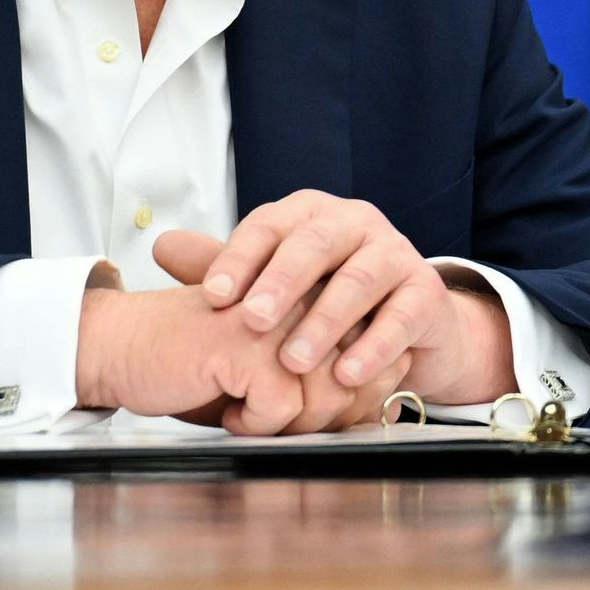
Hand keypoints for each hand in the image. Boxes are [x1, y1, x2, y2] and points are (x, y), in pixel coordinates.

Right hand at [73, 282, 353, 429]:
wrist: (125, 348)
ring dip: (291, 424)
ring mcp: (277, 316)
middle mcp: (305, 294)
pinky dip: (255, 423)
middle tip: (276, 418)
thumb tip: (387, 401)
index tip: (308, 411)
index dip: (352, 401)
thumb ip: (334, 378)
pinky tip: (229, 409)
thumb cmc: (201, 364)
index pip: (374, 355)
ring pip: (328, 393)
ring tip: (253, 412)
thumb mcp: (279, 372)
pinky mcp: (245, 342)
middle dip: (323, 419)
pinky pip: (281, 405)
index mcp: (317, 292)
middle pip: (355, 379)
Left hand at [199, 191, 518, 412]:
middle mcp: (354, 223)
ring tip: (294, 360)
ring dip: (324, 322)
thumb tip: (161, 246)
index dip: (238, 259)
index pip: (269, 225)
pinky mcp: (427, 293)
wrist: (408, 326)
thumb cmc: (328, 301)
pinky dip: (373, 347)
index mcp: (310, 215)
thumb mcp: (275, 286)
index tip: (211, 298)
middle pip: (316, 242)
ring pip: (359, 279)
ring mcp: (395, 254)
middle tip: (253, 322)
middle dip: (282, 282)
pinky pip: (402, 316)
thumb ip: (224, 269)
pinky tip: (347, 374)